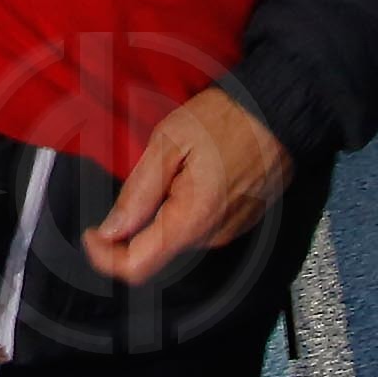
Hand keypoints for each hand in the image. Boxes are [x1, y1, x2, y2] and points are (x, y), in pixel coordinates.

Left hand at [83, 85, 294, 287]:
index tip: (93, 233)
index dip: (105, 257)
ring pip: (180, 238)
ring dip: (165, 213)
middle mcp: (214, 234)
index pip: (135, 268)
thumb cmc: (229, 118)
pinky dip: (189, 207)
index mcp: (192, 219)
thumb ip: (138, 192)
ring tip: (178, 166)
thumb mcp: (169, 143)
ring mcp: (232, 229)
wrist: (284, 108)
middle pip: (157, 252)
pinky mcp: (243, 220)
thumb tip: (112, 229)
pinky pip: (204, 225)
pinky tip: (199, 171)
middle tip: (141, 180)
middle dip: (137, 226)